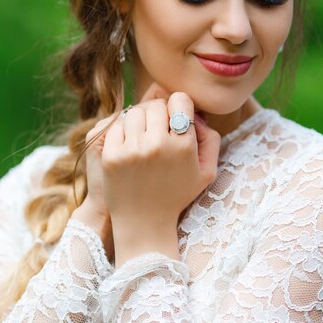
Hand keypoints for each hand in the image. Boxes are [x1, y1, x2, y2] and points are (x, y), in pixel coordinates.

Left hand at [101, 91, 220, 256]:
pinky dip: (122, 133)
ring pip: (135, 112)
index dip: (178, 106)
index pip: (180, 99)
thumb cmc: (177, 194)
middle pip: (156, 105)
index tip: (175, 120)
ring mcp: (132, 149)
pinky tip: (129, 148)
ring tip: (143, 140)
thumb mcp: (207, 171)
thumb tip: (195, 114)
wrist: (144, 222)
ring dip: (139, 122)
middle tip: (158, 131)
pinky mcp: (111, 155)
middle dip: (159, 114)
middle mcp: (158, 144)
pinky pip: (116, 126)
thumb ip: (210, 138)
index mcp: (183, 145)